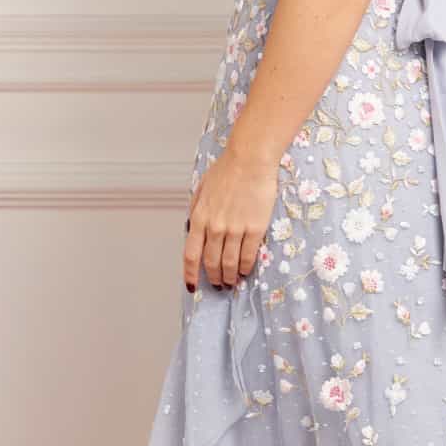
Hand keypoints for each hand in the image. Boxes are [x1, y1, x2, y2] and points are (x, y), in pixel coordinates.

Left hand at [185, 145, 279, 290]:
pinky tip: (245, 271)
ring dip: (229, 277)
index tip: (193, 285)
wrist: (250, 160)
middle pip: (211, 263)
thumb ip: (196, 210)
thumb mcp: (201, 189)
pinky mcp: (254, 228)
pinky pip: (247, 256)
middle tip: (218, 284)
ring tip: (232, 281)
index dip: (190, 274)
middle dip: (213, 278)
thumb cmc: (227, 170)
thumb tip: (194, 228)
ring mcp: (234, 229)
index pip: (190, 255)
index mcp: (199, 218)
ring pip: (229, 264)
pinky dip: (244, 267)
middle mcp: (214, 227)